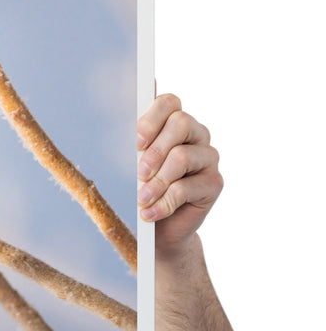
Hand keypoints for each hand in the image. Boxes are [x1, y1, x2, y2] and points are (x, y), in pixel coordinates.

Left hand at [136, 93, 222, 255]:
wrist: (156, 228)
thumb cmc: (138, 187)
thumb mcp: (128, 162)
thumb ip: (127, 137)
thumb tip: (116, 103)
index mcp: (172, 121)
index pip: (168, 102)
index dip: (150, 119)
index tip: (134, 143)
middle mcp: (195, 134)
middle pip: (181, 123)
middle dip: (154, 150)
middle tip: (137, 173)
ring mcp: (207, 157)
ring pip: (182, 156)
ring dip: (156, 181)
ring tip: (140, 199)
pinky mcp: (214, 183)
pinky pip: (187, 188)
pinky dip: (163, 202)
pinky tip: (149, 212)